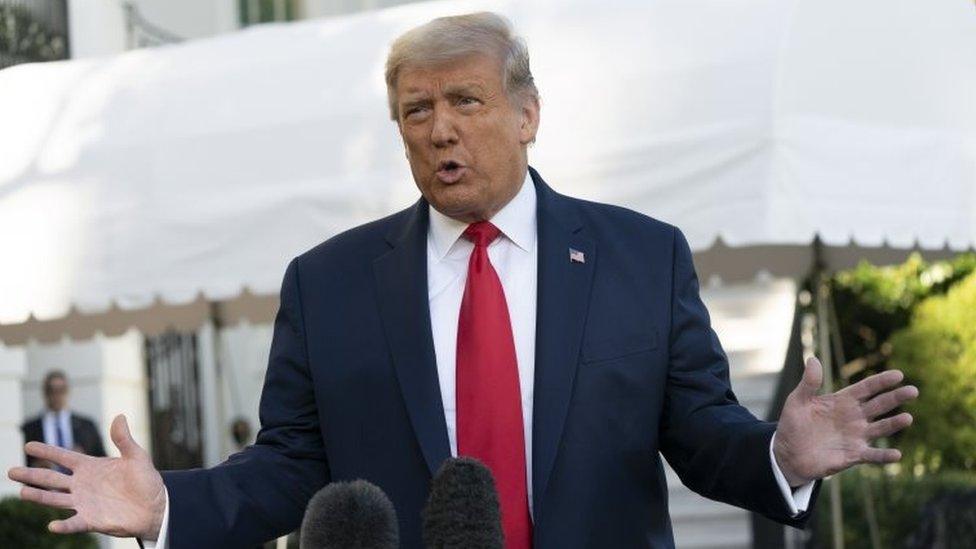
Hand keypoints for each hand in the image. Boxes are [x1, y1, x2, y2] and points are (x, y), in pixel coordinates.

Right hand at [7, 415, 165, 539]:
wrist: (156, 506)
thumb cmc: (145, 480)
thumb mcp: (136, 456)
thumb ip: (124, 439)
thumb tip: (120, 415)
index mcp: (91, 467)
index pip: (64, 457)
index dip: (47, 451)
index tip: (28, 445)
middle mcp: (82, 484)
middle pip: (52, 479)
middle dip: (32, 475)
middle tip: (11, 471)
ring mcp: (84, 502)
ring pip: (55, 499)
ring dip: (39, 497)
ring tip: (22, 492)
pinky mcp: (91, 520)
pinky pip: (74, 523)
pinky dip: (64, 525)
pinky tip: (52, 525)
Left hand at [774, 357, 918, 486]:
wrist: (788, 452)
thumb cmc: (793, 423)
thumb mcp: (798, 400)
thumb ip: (809, 382)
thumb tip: (813, 359)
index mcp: (843, 401)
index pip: (866, 388)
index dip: (881, 381)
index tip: (898, 375)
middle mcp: (854, 417)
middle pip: (879, 405)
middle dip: (896, 397)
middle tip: (913, 391)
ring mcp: (856, 436)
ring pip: (880, 428)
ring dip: (894, 424)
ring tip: (907, 418)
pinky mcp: (853, 455)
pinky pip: (872, 455)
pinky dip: (884, 456)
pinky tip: (897, 454)